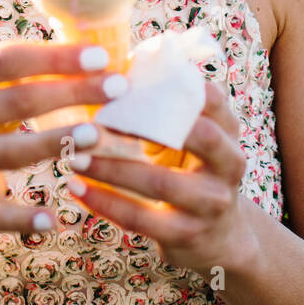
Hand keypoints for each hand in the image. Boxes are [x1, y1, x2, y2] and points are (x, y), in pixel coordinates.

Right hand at [0, 40, 128, 233]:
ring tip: (98, 134)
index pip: (4, 60)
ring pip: (7, 152)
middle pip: (12, 102)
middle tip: (117, 88)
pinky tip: (53, 220)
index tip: (102, 56)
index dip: (55, 58)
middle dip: (69, 92)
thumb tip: (97, 56)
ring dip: (55, 143)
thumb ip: (23, 65)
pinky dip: (21, 218)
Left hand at [65, 79, 259, 279]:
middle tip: (96, 119)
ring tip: (74, 157)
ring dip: (111, 169)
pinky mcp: (188, 235)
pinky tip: (76, 188)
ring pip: (160, 183)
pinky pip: (141, 219)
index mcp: (228, 133)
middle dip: (146, 125)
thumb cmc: (189, 171)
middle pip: (199, 137)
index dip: (176, 86)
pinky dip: (105, 202)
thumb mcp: (190, 140)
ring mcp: (212, 203)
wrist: (218, 238)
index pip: (213, 100)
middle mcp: (229, 165)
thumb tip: (113, 66)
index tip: (128, 82)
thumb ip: (166, 109)